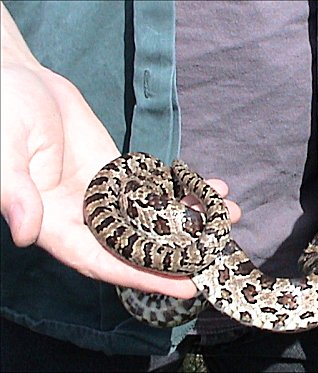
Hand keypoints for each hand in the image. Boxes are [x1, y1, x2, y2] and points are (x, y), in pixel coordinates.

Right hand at [1, 5, 240, 298]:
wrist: (20, 81)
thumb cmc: (3, 116)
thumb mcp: (5, 156)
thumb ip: (15, 194)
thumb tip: (26, 234)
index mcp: (56, 224)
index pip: (104, 261)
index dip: (143, 277)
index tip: (184, 287)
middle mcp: (86, 216)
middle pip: (139, 242)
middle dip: (181, 249)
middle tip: (221, 251)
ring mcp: (108, 193)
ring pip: (154, 214)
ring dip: (192, 216)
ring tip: (229, 213)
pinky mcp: (121, 170)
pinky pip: (155, 184)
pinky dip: (182, 188)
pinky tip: (212, 186)